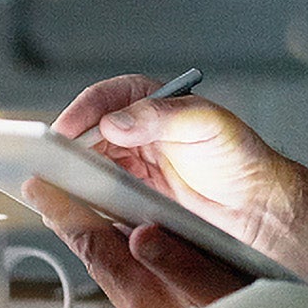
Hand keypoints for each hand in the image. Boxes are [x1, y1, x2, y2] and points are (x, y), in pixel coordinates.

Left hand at [21, 177, 247, 307]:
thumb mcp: (228, 300)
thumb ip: (183, 268)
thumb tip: (141, 235)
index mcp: (150, 305)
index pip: (94, 248)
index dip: (66, 211)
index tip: (38, 184)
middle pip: (98, 259)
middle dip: (78, 222)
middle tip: (53, 187)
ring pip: (118, 275)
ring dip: (106, 243)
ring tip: (93, 210)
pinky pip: (137, 290)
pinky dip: (132, 265)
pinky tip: (142, 251)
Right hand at [50, 75, 305, 264]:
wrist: (255, 208)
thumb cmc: (239, 159)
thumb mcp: (206, 125)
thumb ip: (161, 116)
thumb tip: (116, 121)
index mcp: (149, 101)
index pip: (104, 99)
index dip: (81, 113)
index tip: (65, 132)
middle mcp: (134, 128)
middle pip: (85, 132)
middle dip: (66, 146)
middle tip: (51, 162)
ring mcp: (129, 161)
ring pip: (85, 162)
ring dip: (70, 172)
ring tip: (58, 184)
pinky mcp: (127, 193)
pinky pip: (95, 190)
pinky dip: (82, 196)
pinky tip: (77, 204)